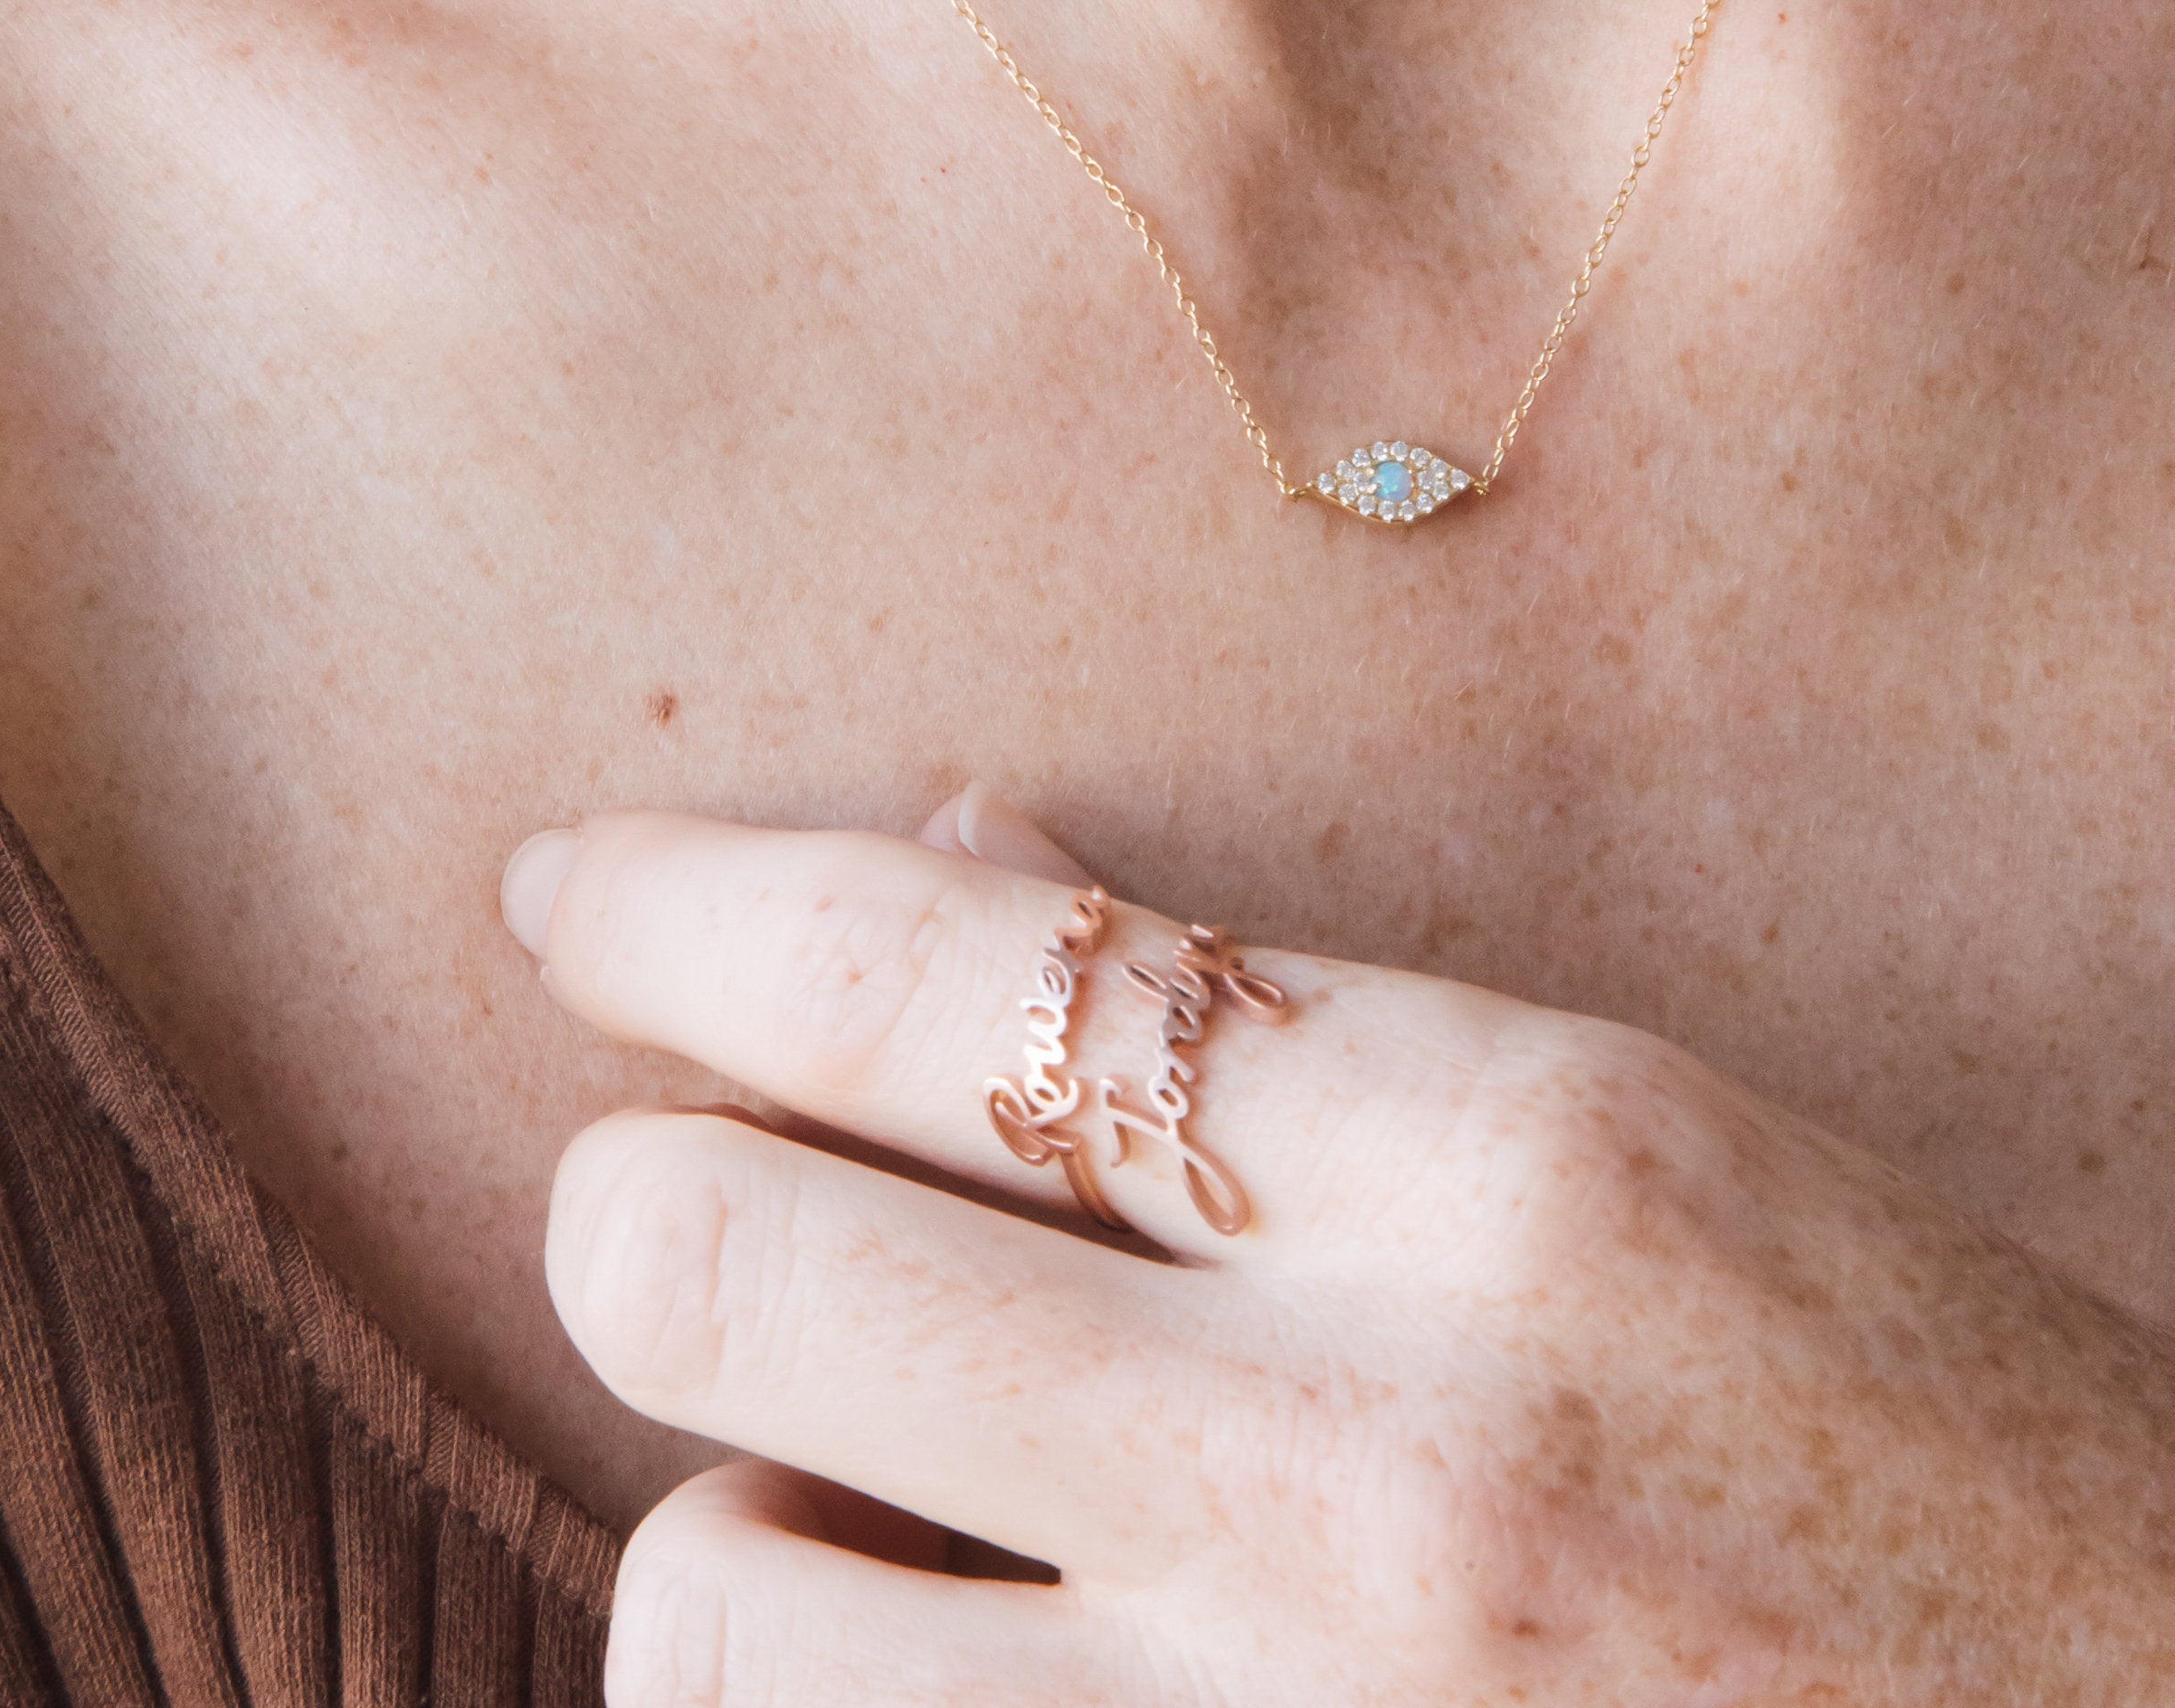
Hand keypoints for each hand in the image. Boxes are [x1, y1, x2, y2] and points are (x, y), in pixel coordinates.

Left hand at [498, 806, 2174, 1703]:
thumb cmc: (1910, 1455)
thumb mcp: (1625, 1160)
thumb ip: (1261, 1021)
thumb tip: (936, 849)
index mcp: (1506, 1163)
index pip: (935, 965)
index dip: (683, 903)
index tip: (562, 889)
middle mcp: (1377, 1461)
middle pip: (725, 1255)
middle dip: (640, 1207)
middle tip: (686, 1204)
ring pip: (710, 1605)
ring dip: (727, 1532)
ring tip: (857, 1518)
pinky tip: (926, 1684)